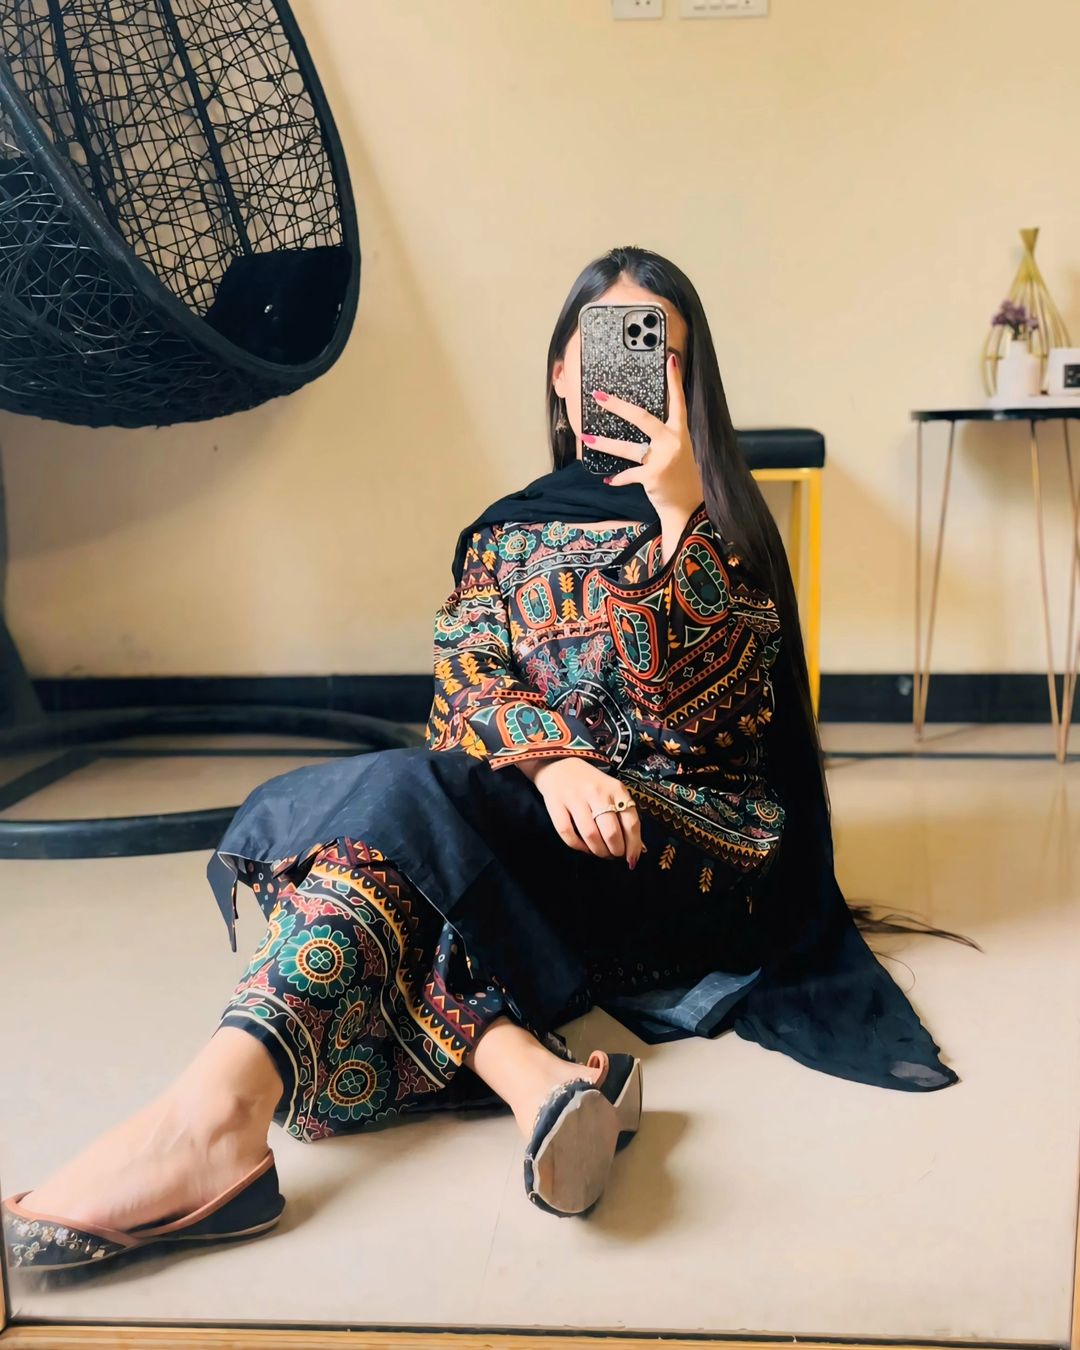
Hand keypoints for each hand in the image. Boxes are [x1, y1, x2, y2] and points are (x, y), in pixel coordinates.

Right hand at [516, 757, 643, 867]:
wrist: (559, 765)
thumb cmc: (591, 784)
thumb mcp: (612, 793)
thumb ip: (625, 817)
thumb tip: (638, 849)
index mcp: (616, 789)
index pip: (631, 822)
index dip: (633, 845)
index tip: (631, 859)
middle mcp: (597, 792)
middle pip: (611, 832)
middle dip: (615, 851)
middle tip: (614, 856)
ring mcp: (575, 798)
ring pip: (590, 835)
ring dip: (598, 851)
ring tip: (601, 853)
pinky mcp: (555, 804)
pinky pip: (568, 833)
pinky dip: (578, 846)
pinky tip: (584, 848)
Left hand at [581, 351, 703, 519]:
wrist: (687, 507)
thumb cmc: (679, 477)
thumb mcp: (676, 452)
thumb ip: (661, 438)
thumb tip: (636, 426)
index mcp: (679, 433)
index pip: (679, 402)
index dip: (675, 381)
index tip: (671, 360)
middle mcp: (672, 442)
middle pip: (642, 418)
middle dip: (617, 406)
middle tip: (599, 396)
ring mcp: (662, 459)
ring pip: (627, 448)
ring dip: (604, 444)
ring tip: (586, 438)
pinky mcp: (653, 476)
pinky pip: (628, 475)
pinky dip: (618, 479)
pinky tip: (609, 480)